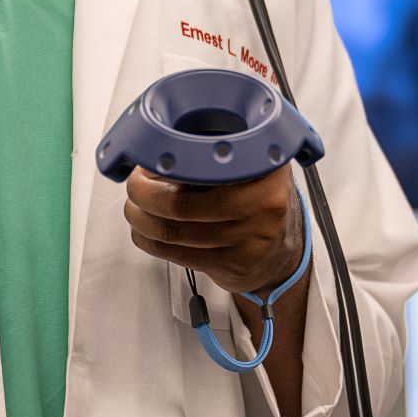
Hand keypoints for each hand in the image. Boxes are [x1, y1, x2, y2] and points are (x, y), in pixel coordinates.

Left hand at [123, 165, 303, 297]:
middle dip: (144, 194)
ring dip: (141, 219)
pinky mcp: (234, 266)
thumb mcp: (250, 164)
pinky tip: (144, 231)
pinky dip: (150, 241)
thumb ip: (216, 152)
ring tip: (135, 207)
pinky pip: (177, 254)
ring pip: (173, 231)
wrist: (282, 252)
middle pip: (180, 203)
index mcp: (266, 168)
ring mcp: (250, 239)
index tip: (149, 162)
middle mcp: (263, 203)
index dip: (168, 163)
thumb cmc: (257, 202)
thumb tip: (159, 150)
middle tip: (135, 186)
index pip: (207, 163)